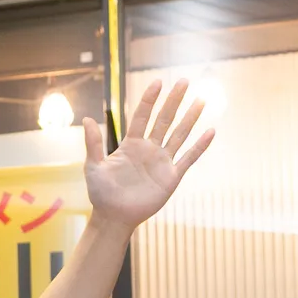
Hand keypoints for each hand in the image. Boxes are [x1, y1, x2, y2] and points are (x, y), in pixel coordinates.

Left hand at [82, 79, 213, 229]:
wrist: (114, 217)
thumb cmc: (101, 193)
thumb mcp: (94, 167)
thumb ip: (93, 143)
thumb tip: (87, 118)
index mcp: (131, 144)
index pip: (142, 117)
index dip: (149, 100)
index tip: (157, 82)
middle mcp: (149, 149)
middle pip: (164, 120)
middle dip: (174, 101)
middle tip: (183, 81)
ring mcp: (162, 161)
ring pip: (179, 135)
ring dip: (190, 118)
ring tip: (201, 100)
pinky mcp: (171, 176)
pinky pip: (189, 158)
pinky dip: (200, 146)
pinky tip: (211, 131)